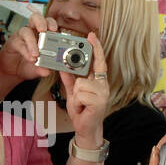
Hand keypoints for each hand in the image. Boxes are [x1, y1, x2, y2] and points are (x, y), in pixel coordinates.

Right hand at [0, 13, 50, 82]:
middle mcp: (32, 31)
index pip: (48, 23)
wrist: (13, 70)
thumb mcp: (38, 69)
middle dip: (41, 22)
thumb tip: (47, 71)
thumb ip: (43, 69)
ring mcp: (22, 36)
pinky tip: (30, 58)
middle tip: (44, 30)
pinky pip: (19, 43)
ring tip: (36, 53)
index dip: (52, 24)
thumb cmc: (29, 65)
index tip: (56, 30)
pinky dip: (25, 51)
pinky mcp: (13, 41)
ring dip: (32, 42)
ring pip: (26, 30)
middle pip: (36, 18)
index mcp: (43, 34)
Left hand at [60, 31, 109, 147]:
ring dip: (76, 96)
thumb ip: (69, 79)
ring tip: (81, 105)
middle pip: (85, 74)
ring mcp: (102, 93)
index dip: (96, 48)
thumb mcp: (73, 93)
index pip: (98, 61)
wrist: (86, 129)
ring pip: (80, 84)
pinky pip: (80, 94)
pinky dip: (78, 102)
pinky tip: (82, 108)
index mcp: (98, 81)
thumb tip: (62, 67)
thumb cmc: (82, 111)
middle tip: (79, 98)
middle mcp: (103, 85)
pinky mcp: (99, 101)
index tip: (92, 35)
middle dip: (78, 86)